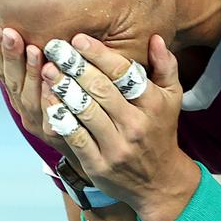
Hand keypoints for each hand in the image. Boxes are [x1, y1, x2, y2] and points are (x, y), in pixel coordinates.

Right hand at [0, 25, 89, 175]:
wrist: (93, 150)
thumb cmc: (75, 108)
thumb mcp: (56, 84)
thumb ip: (49, 62)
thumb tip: (45, 29)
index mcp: (22, 96)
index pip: (4, 72)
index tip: (0, 28)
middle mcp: (27, 111)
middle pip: (14, 82)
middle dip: (11, 56)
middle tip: (11, 32)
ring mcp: (41, 125)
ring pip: (30, 98)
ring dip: (31, 73)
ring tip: (33, 49)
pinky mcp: (59, 136)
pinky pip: (52, 117)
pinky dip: (50, 99)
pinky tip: (52, 83)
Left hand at [40, 33, 199, 220]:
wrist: (160, 182)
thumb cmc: (161, 132)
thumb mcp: (172, 99)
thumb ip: (166, 67)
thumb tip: (155, 38)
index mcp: (153, 105)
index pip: (123, 74)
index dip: (99, 54)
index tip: (77, 39)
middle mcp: (136, 125)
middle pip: (100, 90)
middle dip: (75, 66)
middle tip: (54, 47)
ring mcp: (117, 147)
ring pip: (85, 111)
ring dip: (63, 88)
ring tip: (47, 69)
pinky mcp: (99, 165)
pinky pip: (75, 137)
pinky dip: (61, 118)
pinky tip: (49, 101)